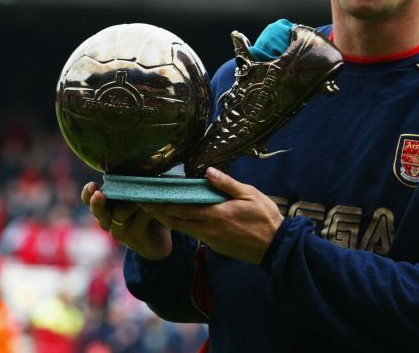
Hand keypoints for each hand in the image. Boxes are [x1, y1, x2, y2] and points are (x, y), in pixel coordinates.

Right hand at [80, 182, 172, 260]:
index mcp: (105, 207)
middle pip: (98, 210)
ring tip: (144, 193)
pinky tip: (155, 205)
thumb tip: (134, 161)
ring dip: (133, 200)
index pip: (88, 199)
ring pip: (120, 213)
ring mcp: (118, 230)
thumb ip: (131, 183)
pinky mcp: (133, 237)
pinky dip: (147, 209)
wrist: (159, 239)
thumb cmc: (146, 211)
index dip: (87, 193)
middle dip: (97, 201)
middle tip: (98, 193)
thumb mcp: (136, 195)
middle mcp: (107, 220)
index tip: (92, 185)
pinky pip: (138, 219)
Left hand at [138, 167, 283, 264]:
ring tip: (156, 210)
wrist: (276, 247)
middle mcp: (209, 229)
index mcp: (216, 215)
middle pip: (177, 221)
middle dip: (158, 212)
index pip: (182, 209)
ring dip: (169, 220)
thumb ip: (227, 184)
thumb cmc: (265, 218)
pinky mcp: (216, 246)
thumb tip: (208, 171)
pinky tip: (181, 219)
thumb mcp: (250, 195)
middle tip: (142, 203)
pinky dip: (184, 226)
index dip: (163, 204)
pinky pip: (195, 234)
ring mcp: (211, 240)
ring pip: (184, 229)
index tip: (147, 197)